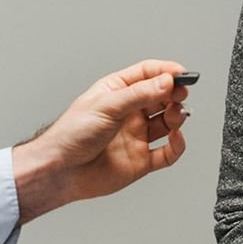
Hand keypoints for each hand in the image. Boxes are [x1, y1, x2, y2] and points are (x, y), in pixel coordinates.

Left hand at [13, 60, 190, 222]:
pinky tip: (176, 138)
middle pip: (162, 97)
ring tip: (176, 115)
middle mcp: (129, 113)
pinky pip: (167, 152)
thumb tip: (166, 81)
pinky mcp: (141, 160)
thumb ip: (139, 94)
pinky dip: (177, 145)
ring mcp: (136, 136)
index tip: (181, 74)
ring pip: (168, 122)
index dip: (166, 72)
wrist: (60, 171)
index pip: (148, 74)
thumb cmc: (71, 134)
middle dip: (175, 93)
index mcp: (118, 92)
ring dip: (177, 116)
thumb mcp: (106, 106)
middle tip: (181, 93)